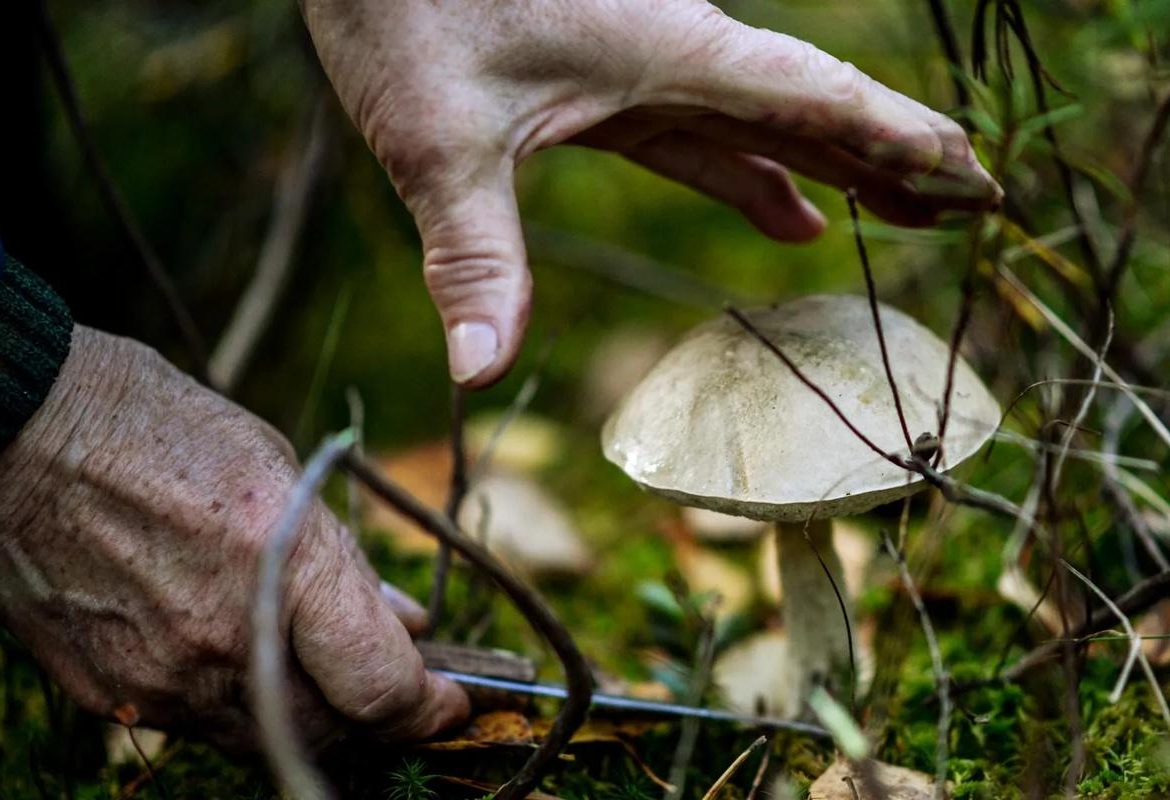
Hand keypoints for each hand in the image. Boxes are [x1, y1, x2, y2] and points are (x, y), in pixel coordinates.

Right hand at [0, 326, 468, 749]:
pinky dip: (241, 702)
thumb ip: (344, 563)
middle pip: (333, 734)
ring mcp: (160, 677)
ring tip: (322, 667)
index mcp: (279, 563)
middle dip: (377, 718)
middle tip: (395, 689)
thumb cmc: (159, 427)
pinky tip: (245, 657)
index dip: (432, 708)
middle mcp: (223, 638)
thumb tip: (400, 620)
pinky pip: (199, 723)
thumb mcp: (281, 470)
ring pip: (266, 739)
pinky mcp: (110, 692)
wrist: (17, 432)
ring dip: (311, 714)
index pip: (382, 688)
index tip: (452, 701)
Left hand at [302, 0, 1000, 387]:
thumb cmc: (406, 2)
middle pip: (813, 112)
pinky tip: (783, 212)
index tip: (977, 178)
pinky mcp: (600, 83)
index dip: (903, 141)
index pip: (819, 101)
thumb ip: (475, 255)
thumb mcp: (442, 138)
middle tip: (970, 208)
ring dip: (832, 171)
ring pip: (763, 125)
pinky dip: (748, 173)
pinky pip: (700, 134)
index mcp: (672, 51)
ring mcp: (641, 67)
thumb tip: (481, 374)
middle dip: (893, 160)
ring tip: (899, 215)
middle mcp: (675, 54)